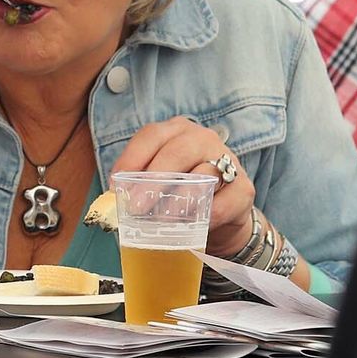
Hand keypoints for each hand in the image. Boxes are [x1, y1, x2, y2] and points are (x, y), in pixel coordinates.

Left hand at [111, 116, 256, 256]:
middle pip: (176, 153)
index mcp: (175, 131)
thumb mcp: (158, 181)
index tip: (115, 184)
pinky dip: (204, 217)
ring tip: (160, 220)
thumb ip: (136, 183)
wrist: (221, 212)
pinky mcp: (244, 188)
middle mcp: (202, 138)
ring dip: (178, 200)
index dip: (131, 160)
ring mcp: (228, 160)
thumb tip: (111, 197)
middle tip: (136, 206)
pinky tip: (191, 226)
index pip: (150, 136)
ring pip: (202, 175)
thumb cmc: (180, 190)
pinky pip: (222, 203)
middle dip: (152, 181)